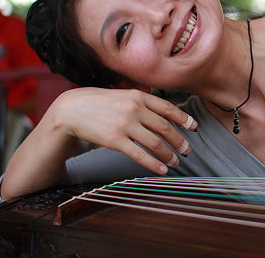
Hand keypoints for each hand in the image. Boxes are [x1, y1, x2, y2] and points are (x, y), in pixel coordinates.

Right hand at [50, 87, 197, 174]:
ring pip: (155, 142)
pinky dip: (153, 164)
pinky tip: (162, 170)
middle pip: (165, 127)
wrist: (71, 110)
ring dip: (169, 154)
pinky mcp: (115, 140)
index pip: (168, 108)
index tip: (194, 127)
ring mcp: (125, 124)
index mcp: (139, 96)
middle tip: (187, 150)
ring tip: (175, 162)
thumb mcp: (123, 94)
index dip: (184, 118)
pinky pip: (139, 155)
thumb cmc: (99, 103)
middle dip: (179, 141)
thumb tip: (164, 110)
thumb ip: (142, 100)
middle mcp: (135, 108)